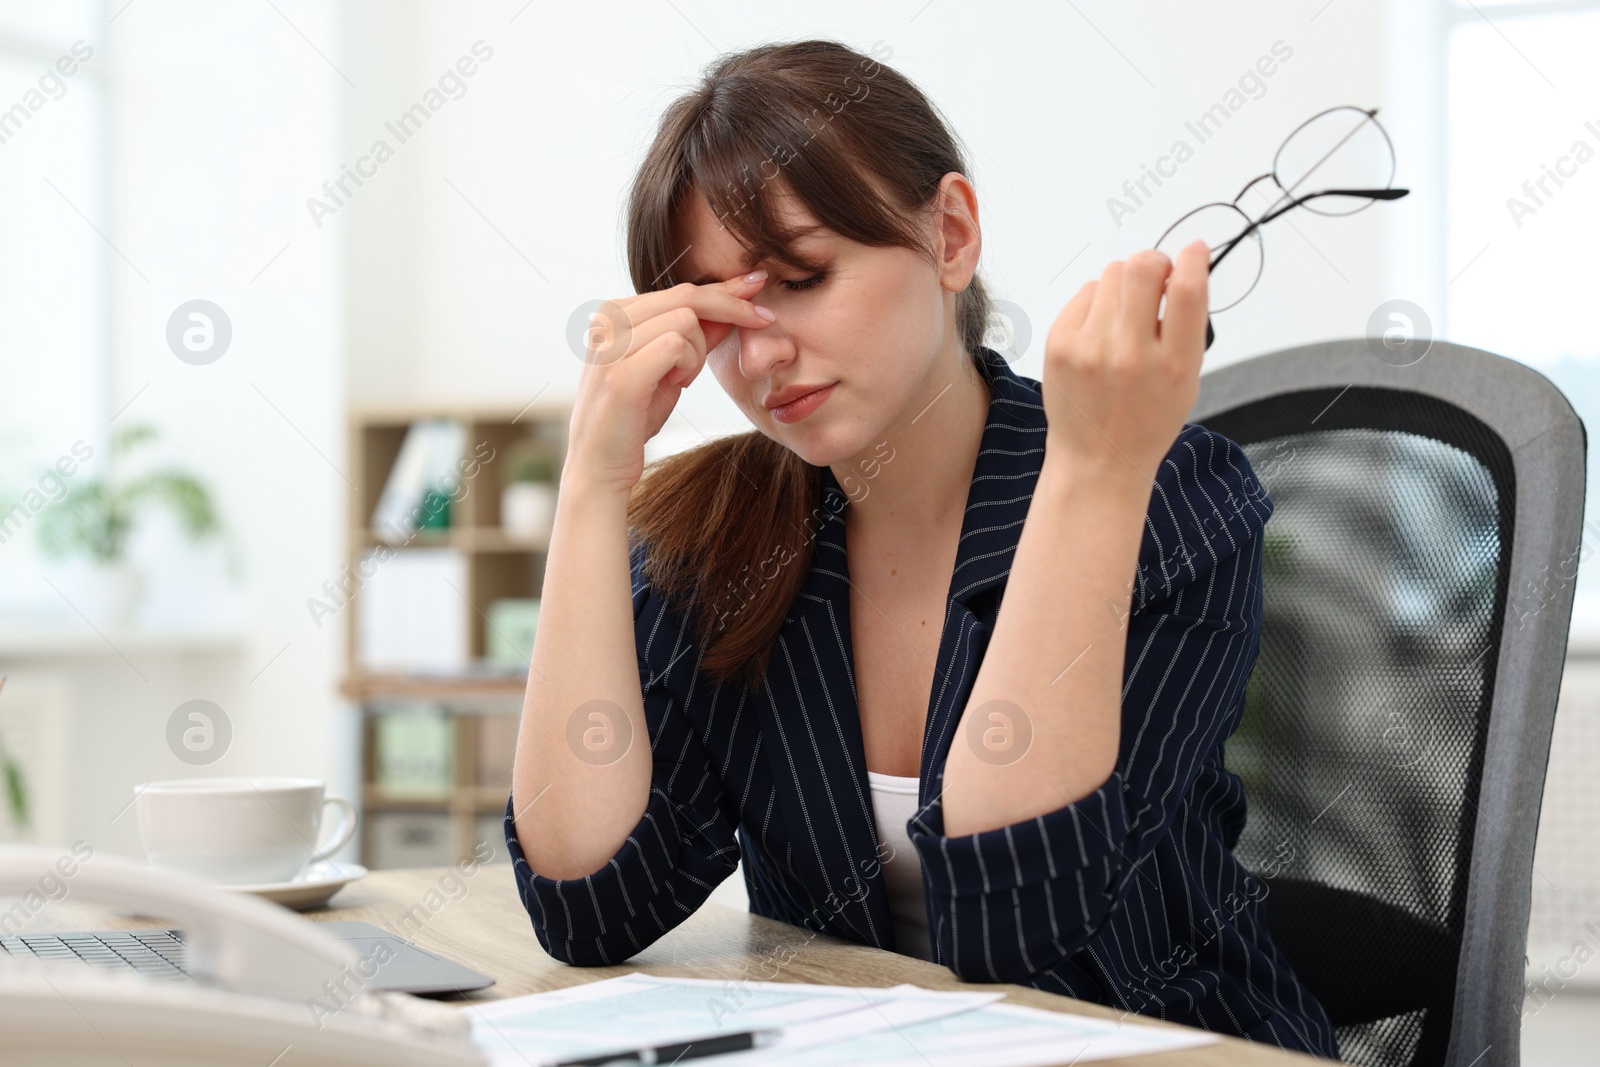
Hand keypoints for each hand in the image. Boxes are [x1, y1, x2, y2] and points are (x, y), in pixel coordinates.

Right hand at [565, 273, 775, 493]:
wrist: (599, 465)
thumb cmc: (633, 417)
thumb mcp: (670, 368)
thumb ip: (695, 336)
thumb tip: (735, 305)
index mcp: (612, 313)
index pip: (680, 290)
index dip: (724, 289)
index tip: (758, 285)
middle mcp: (605, 321)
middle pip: (686, 295)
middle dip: (733, 306)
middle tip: (765, 320)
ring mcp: (609, 346)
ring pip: (685, 320)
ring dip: (699, 352)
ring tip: (681, 379)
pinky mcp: (620, 373)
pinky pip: (677, 345)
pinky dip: (688, 364)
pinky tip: (677, 384)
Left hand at [1041, 240, 1208, 484]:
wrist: (1097, 458)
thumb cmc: (1146, 419)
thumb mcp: (1187, 380)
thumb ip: (1187, 326)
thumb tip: (1184, 267)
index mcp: (1173, 365)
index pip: (1188, 291)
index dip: (1194, 259)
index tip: (1194, 250)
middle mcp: (1130, 355)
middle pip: (1143, 267)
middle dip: (1154, 262)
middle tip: (1156, 279)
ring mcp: (1089, 348)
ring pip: (1111, 274)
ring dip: (1124, 284)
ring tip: (1124, 317)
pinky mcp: (1059, 344)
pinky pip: (1084, 292)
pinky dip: (1097, 302)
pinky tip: (1100, 330)